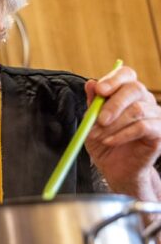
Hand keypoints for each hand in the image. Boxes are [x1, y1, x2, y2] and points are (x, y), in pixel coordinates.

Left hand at [85, 66, 160, 199]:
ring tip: (98, 136)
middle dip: (113, 104)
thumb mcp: (92, 122)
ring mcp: (155, 115)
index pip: (126, 74)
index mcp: (127, 93)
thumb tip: (90, 83)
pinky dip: (122, 135)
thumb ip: (93, 104)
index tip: (100, 90)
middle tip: (99, 120)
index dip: (114, 79)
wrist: (115, 168)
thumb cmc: (104, 143)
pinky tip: (109, 142)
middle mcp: (144, 100)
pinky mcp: (160, 132)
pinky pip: (143, 127)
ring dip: (113, 125)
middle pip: (134, 89)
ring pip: (137, 110)